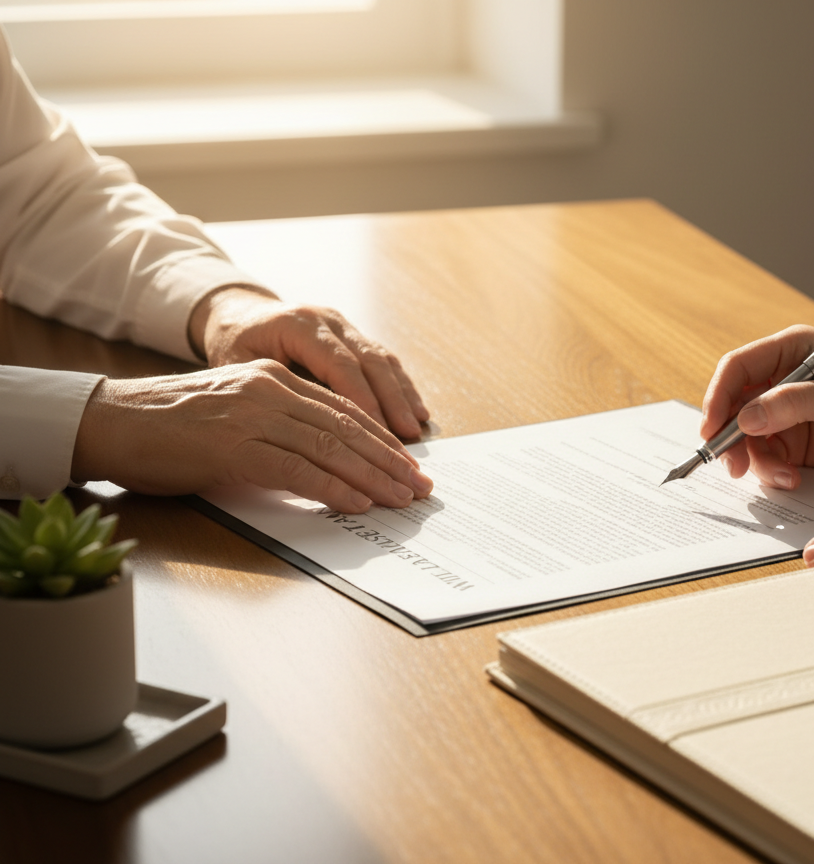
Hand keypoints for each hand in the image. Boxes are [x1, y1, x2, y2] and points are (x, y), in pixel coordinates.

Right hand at [71, 360, 432, 512]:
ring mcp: (252, 416)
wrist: (110, 423)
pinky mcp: (232, 447)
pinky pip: (295, 470)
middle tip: (421, 488)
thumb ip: (281, 430)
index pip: (344, 410)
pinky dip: (331, 488)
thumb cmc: (172, 428)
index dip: (382, 440)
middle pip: (347, 428)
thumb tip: (328, 464)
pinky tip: (357, 503)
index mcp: (275, 379)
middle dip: (390, 461)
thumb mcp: (237, 417)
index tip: (410, 465)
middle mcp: (269, 390)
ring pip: (329, 447)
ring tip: (402, 499)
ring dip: (372, 478)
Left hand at [189, 287, 429, 438]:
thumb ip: (270, 392)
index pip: (339, 364)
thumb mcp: (236, 366)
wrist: (239, 314)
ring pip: (383, 360)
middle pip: (370, 361)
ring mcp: (345, 326)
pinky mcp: (355, 337)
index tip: (378, 433)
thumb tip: (304, 431)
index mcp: (298, 324)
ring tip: (417, 427)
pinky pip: (384, 361)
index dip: (363, 399)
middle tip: (407, 438)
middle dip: (392, 402)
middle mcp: (328, 320)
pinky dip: (401, 388)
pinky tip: (416, 412)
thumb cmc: (233, 346)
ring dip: (403, 396)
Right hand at [700, 325, 813, 487]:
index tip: (712, 430)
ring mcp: (789, 412)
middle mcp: (785, 379)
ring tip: (781, 476)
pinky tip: (792, 478)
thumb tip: (744, 419)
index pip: (738, 368)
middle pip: (735, 406)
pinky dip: (773, 471)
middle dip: (731, 437)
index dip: (719, 397)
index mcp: (793, 350)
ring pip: (748, 437)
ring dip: (756, 460)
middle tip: (734, 465)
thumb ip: (790, 405)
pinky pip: (768, 457)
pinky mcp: (798, 442)